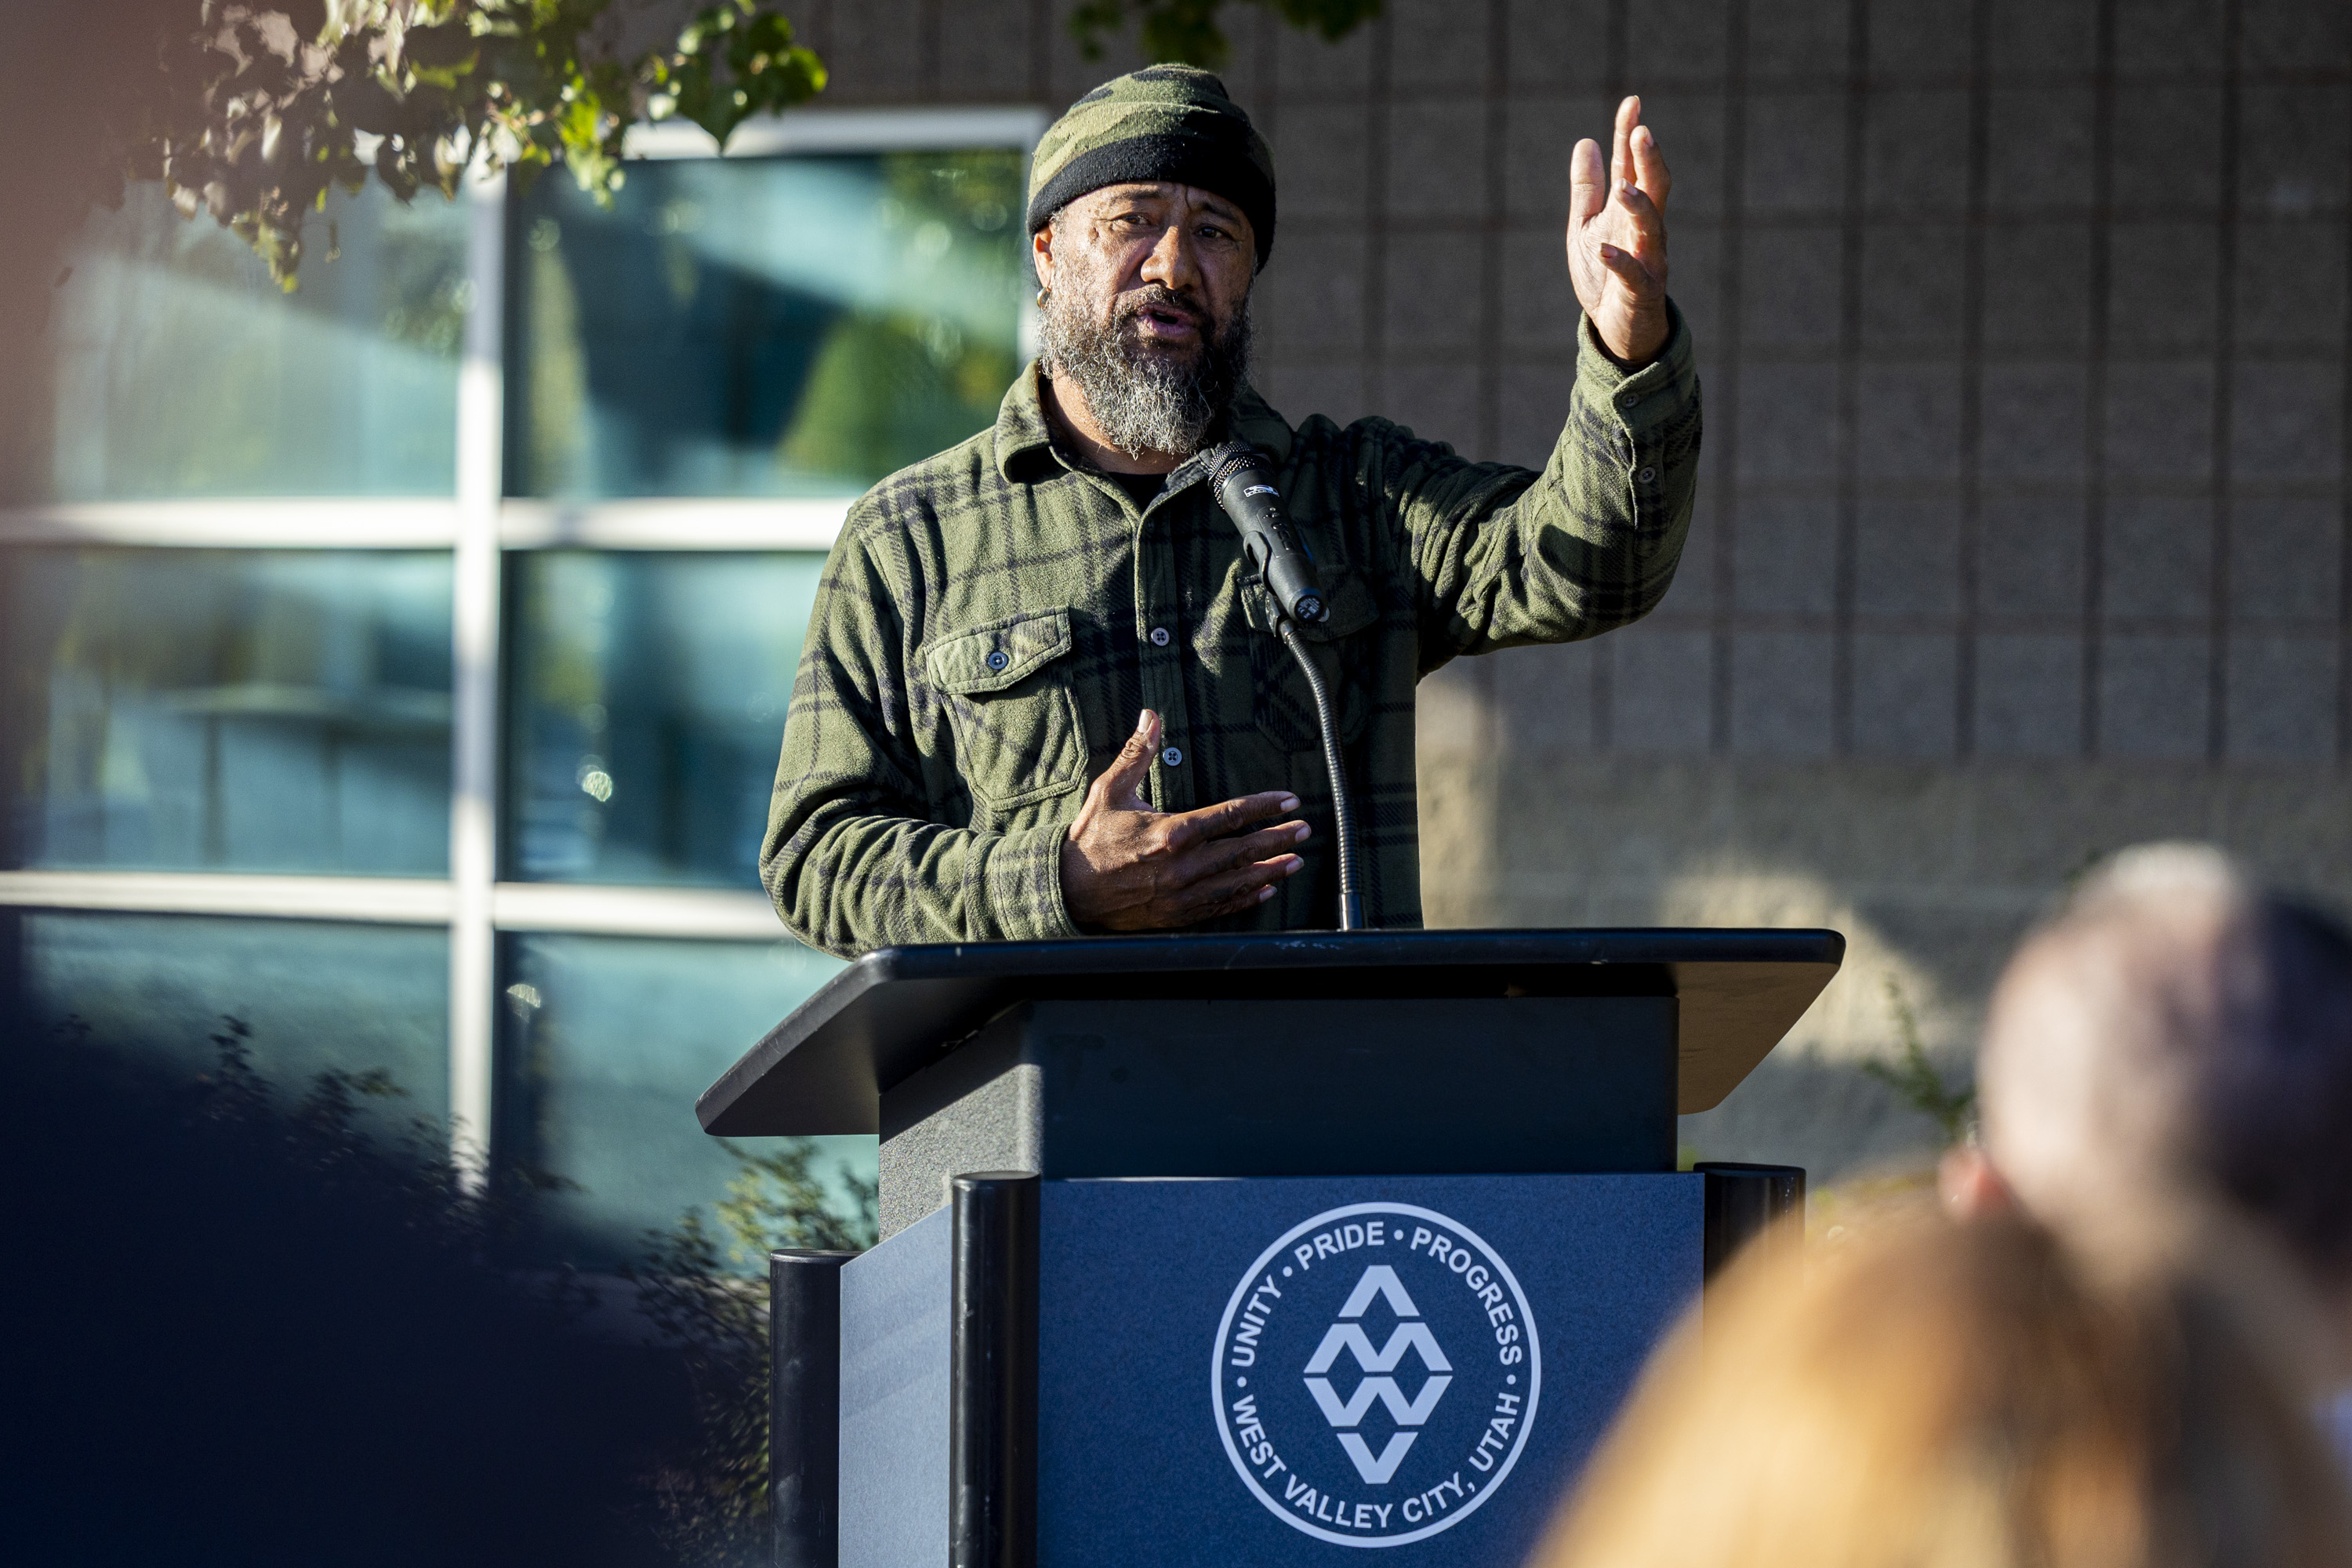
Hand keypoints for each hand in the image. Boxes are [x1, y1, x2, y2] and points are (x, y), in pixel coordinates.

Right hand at [1061, 710, 1308, 929]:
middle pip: (1241, 850)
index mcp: (1170, 833)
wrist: (1068, 889)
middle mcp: (1181, 866)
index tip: (1288, 801)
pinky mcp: (1176, 914)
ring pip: (1236, 882)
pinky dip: (1246, 899)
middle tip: (1303, 830)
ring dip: (1270, 870)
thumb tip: (1151, 716)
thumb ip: (1138, 754)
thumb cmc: (1092, 837)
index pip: (1229, 816)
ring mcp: (1181, 894)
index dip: (1263, 807)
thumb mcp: (1110, 790)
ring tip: (1295, 861)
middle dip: (1277, 839)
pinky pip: (1220, 907)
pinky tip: (1266, 890)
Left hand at [1568, 95, 1671, 365]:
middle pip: (1654, 188)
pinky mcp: (1642, 291)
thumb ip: (1587, 189)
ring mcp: (1648, 259)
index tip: (1632, 102)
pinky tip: (1606, 248)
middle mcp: (1646, 229)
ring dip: (1639, 205)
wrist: (1616, 328)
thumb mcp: (1587, 226)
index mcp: (1631, 210)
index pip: (1632, 166)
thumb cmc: (1605, 274)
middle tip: (1642, 132)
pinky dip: (1620, 261)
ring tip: (1623, 186)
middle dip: (1648, 161)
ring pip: (1652, 226)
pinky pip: (1633, 274)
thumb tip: (1585, 141)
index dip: (1630, 135)